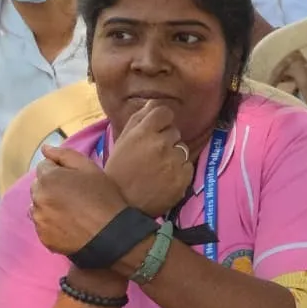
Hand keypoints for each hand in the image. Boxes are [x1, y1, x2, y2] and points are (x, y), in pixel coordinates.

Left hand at [30, 146, 128, 254]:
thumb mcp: (89, 168)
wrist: (111, 234)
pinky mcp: (43, 237)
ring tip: (70, 212)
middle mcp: (37, 198)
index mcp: (48, 179)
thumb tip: (44, 149)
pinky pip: (42, 225)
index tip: (73, 180)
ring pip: (38, 206)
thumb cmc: (103, 197)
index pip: (43, 167)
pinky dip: (50, 223)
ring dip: (48, 205)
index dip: (59, 171)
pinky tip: (68, 225)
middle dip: (51, 187)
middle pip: (38, 186)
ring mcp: (39, 219)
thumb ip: (64, 155)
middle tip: (73, 196)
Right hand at [105, 102, 194, 216]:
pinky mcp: (184, 178)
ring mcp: (174, 162)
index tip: (156, 128)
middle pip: (174, 131)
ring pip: (182, 148)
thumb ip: (138, 119)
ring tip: (159, 167)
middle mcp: (161, 144)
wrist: (123, 204)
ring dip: (174, 155)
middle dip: (165, 139)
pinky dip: (179, 171)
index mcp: (144, 132)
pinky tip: (165, 178)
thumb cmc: (118, 171)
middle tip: (152, 153)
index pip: (165, 112)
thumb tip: (154, 103)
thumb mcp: (122, 141)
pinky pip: (188, 166)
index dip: (161, 120)